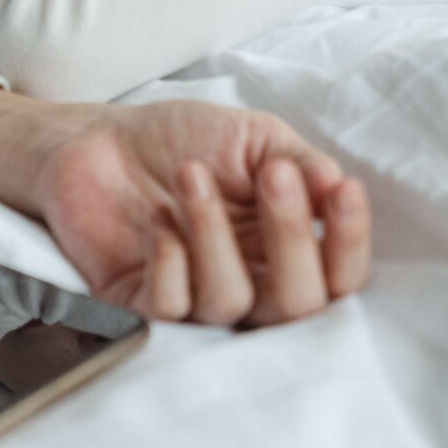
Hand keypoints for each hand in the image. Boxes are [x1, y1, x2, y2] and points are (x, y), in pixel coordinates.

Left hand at [0, 89, 371, 327]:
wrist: (97, 138)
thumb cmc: (181, 139)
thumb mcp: (254, 138)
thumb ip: (302, 163)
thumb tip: (338, 188)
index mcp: (284, 248)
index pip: (338, 275)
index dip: (349, 242)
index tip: (341, 190)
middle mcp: (249, 282)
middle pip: (298, 305)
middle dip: (292, 237)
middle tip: (271, 175)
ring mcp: (196, 298)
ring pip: (231, 303)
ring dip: (215, 234)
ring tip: (191, 174)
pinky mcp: (141, 304)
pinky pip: (171, 309)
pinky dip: (169, 263)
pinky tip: (159, 220)